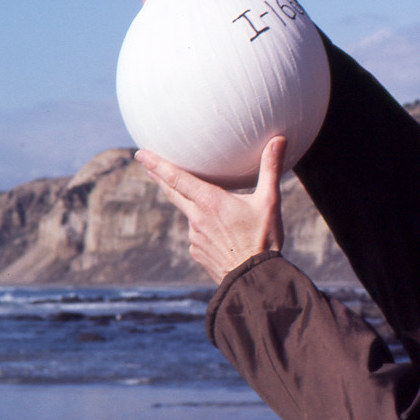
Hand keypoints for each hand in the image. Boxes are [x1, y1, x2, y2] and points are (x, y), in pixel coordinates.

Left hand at [136, 137, 287, 282]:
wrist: (253, 279)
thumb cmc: (263, 238)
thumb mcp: (270, 201)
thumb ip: (269, 168)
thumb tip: (278, 140)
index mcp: (210, 201)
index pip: (176, 178)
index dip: (157, 164)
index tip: (141, 153)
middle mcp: (197, 217)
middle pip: (172, 192)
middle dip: (158, 176)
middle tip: (146, 164)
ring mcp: (194, 237)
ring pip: (188, 213)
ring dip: (188, 204)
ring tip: (204, 202)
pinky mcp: (197, 252)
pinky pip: (197, 234)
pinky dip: (203, 227)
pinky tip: (219, 233)